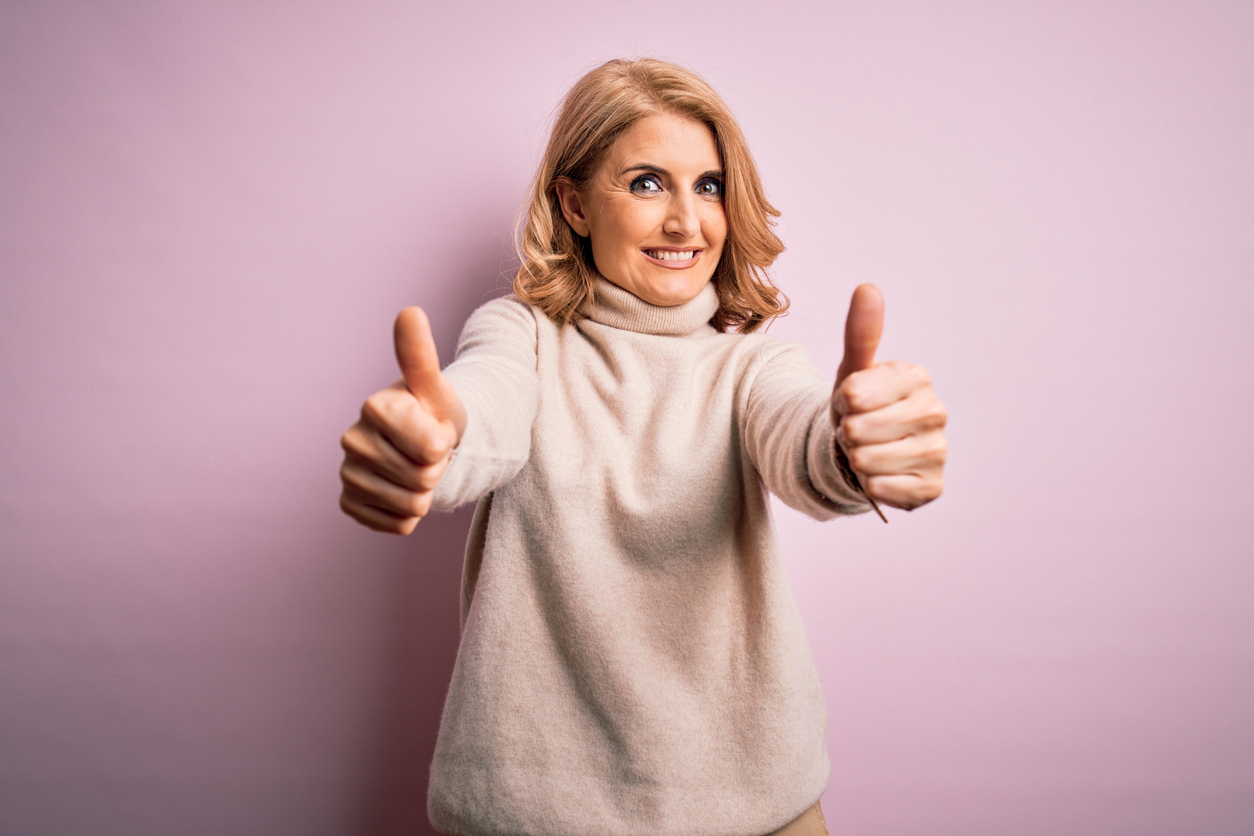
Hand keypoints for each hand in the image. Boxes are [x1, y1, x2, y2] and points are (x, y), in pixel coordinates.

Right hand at [339, 307, 466, 533]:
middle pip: (424, 479)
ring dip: (427, 492)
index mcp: (374, 407)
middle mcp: (351, 439)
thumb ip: (420, 354)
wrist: (426, 442)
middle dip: (437, 468)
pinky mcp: (349, 503)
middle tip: (429, 450)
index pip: (433, 448)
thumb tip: (409, 312)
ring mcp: (348, 473)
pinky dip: (410, 514)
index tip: (437, 426)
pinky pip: (397, 524)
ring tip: (418, 467)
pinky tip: (403, 488)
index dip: (446, 441)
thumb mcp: (435, 386)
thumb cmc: (434, 412)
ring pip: (412, 505)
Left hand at [830, 284, 946, 511]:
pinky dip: (869, 485)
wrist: (866, 448)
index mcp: (917, 377)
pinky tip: (879, 474)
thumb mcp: (853, 369)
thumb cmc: (861, 405)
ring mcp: (938, 451)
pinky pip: (881, 490)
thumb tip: (867, 288)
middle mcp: (936, 412)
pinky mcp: (932, 486)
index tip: (851, 402)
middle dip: (846, 433)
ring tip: (866, 450)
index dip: (841, 402)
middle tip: (857, 430)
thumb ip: (860, 332)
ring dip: (855, 460)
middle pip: (859, 430)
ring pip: (868, 461)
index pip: (853, 394)